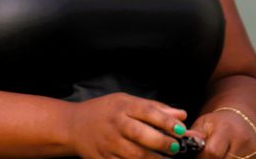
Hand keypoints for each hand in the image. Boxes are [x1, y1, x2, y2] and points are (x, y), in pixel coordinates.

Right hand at [67, 93, 189, 158]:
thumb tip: (181, 116)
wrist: (73, 126)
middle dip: (163, 143)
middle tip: (176, 147)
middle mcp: (115, 124)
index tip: (182, 130)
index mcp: (121, 107)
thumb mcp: (125, 102)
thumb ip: (153, 108)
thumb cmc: (104, 112)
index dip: (166, 122)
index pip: (147, 112)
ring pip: (136, 155)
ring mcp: (108, 143)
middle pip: (142, 135)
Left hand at [187, 109, 255, 158]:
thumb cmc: (219, 124)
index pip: (212, 152)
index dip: (202, 158)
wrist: (243, 121)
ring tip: (215, 157)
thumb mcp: (204, 124)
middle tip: (206, 157)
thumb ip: (194, 134)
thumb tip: (181, 142)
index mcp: (227, 130)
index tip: (197, 156)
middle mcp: (244, 142)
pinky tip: (226, 158)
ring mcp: (255, 153)